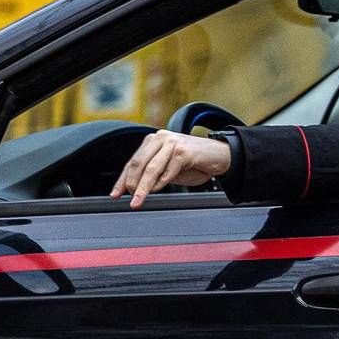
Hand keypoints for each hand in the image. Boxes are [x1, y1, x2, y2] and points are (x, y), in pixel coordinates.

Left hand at [111, 130, 231, 207]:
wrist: (222, 156)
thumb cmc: (196, 163)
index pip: (133, 161)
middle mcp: (160, 138)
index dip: (122, 179)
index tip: (116, 194)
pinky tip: (156, 190)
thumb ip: (154, 175)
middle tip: (129, 200)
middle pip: (138, 163)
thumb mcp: (169, 169)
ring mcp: (172, 143)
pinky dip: (161, 183)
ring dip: (142, 187)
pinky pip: (167, 171)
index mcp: (154, 141)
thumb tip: (135, 189)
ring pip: (150, 168)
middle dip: (131, 184)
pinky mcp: (184, 151)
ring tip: (138, 200)